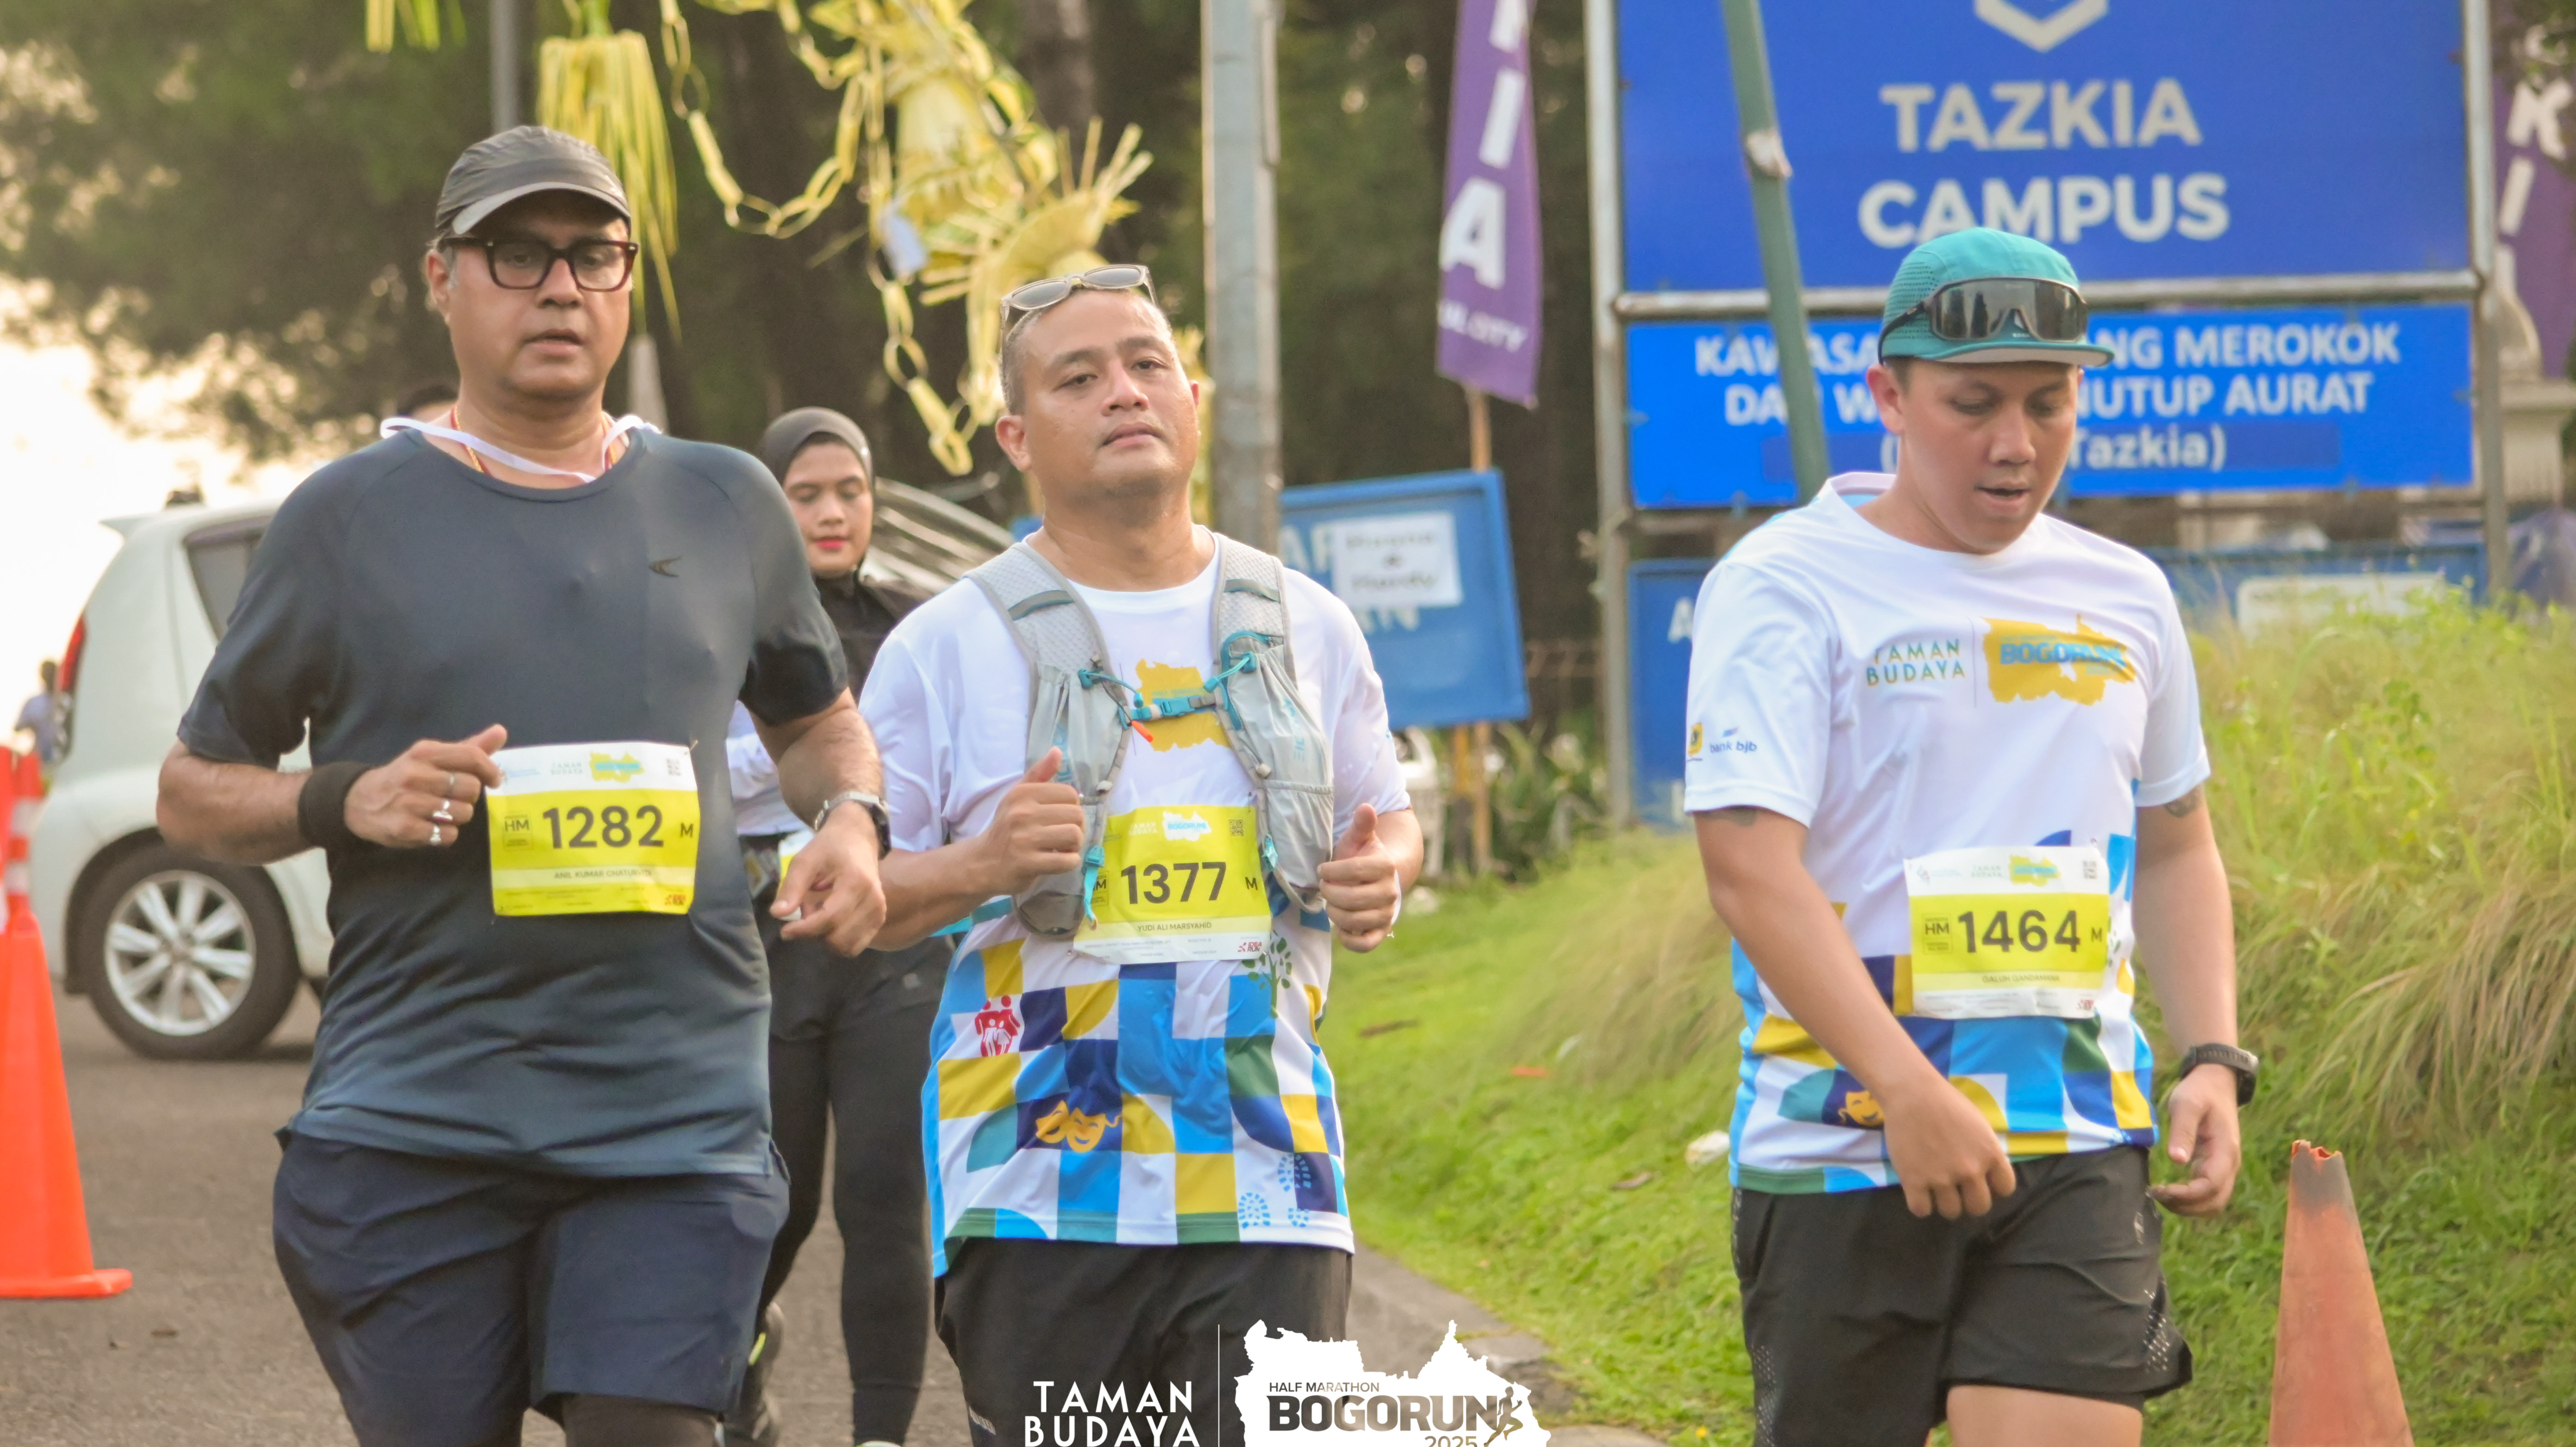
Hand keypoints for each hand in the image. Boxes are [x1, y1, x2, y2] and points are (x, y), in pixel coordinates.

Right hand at [346, 725, 506, 848]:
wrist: (358, 801)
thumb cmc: (405, 777)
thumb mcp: (431, 757)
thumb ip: (467, 748)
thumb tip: (500, 731)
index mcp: (424, 752)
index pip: (472, 757)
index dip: (490, 770)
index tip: (494, 780)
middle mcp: (415, 774)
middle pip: (471, 788)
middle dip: (469, 796)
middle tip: (455, 797)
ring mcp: (409, 802)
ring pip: (463, 813)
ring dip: (458, 816)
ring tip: (441, 812)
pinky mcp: (405, 828)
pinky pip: (448, 835)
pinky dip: (446, 834)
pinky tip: (432, 827)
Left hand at [775, 802, 886, 954]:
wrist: (857, 840)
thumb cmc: (829, 848)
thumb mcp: (805, 860)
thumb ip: (791, 887)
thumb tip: (777, 914)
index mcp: (856, 882)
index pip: (829, 918)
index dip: (804, 930)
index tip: (784, 930)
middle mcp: (873, 901)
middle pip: (838, 938)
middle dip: (814, 933)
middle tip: (805, 913)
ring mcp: (879, 912)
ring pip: (846, 946)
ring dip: (826, 938)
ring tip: (819, 914)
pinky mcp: (879, 920)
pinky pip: (855, 945)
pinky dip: (838, 939)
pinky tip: (830, 921)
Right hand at [973, 749, 1085, 894]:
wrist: (982, 863)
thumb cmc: (1006, 828)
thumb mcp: (1018, 797)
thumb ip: (1039, 774)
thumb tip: (1057, 751)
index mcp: (1023, 794)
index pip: (1070, 794)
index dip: (1072, 809)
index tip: (1059, 820)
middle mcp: (1022, 813)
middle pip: (1077, 815)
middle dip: (1077, 828)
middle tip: (1062, 837)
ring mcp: (1024, 839)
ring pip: (1075, 836)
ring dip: (1074, 847)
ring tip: (1060, 849)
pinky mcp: (1027, 863)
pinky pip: (1068, 861)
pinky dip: (1070, 863)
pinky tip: (1058, 862)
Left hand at [1319, 803, 1399, 951]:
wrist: (1382, 880)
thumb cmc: (1363, 857)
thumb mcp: (1360, 839)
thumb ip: (1362, 824)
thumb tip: (1366, 806)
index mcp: (1385, 866)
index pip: (1354, 870)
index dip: (1332, 871)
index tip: (1323, 870)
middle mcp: (1390, 892)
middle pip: (1351, 898)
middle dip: (1330, 892)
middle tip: (1325, 887)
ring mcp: (1386, 914)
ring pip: (1353, 921)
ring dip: (1334, 912)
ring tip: (1331, 902)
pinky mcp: (1381, 932)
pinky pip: (1363, 944)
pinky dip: (1348, 938)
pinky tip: (1340, 926)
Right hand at [1879, 1074, 2017, 1218]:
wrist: (1912, 1093)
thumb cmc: (1947, 1102)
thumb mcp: (1979, 1124)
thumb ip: (1986, 1150)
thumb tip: (1987, 1171)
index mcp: (1990, 1154)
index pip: (2005, 1188)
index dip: (1994, 1187)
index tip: (1982, 1181)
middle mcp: (1970, 1170)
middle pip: (1979, 1207)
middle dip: (1970, 1202)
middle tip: (1958, 1192)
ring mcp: (1941, 1177)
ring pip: (1951, 1212)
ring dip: (1945, 1204)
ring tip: (1936, 1191)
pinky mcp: (1914, 1181)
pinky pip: (1921, 1210)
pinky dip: (1920, 1205)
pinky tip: (1918, 1192)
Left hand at [2149, 1063, 2242, 1215]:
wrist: (2215, 1083)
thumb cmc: (2199, 1092)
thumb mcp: (2187, 1104)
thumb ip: (2183, 1130)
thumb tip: (2177, 1160)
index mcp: (2225, 1151)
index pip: (2210, 1186)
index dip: (2186, 1195)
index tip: (2161, 1190)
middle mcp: (2229, 1164)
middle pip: (2215, 1202)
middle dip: (2186, 1206)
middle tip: (2157, 1195)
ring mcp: (2224, 1167)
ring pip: (2214, 1202)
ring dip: (2189, 1206)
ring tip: (2161, 1195)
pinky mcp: (2214, 1166)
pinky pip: (2208, 1192)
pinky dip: (2191, 1199)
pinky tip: (2170, 1191)